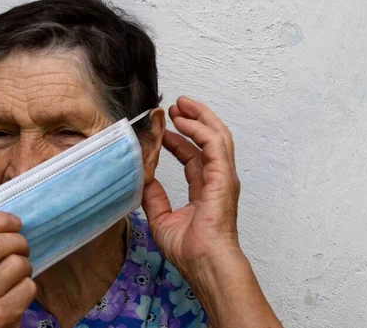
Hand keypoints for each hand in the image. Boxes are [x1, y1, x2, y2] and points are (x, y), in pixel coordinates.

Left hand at [142, 96, 240, 273]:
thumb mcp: (161, 217)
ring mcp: (222, 177)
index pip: (192, 157)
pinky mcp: (223, 176)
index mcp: (204, 190)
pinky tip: (184, 122)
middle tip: (175, 106)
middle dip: (192, 120)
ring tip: (181, 105)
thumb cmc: (189, 248)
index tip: (163, 129)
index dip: (178, 141)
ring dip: (199, 117)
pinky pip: (214, 144)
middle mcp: (216, 180)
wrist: (203, 261)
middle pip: (208, 141)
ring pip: (216, 136)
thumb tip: (143, 177)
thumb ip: (153, 195)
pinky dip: (200, 129)